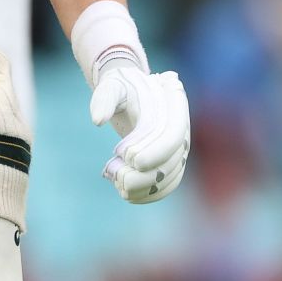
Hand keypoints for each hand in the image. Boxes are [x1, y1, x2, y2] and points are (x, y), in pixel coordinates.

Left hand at [89, 63, 189, 203]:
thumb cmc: (121, 88)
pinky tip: (126, 194)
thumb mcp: (112, 85)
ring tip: (115, 181)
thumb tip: (98, 120)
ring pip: (171, 175)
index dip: (153, 149)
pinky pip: (168, 184)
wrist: (130, 95)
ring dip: (144, 187)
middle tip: (114, 173)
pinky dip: (149, 194)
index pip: (174, 132)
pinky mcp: (173, 162)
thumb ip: (104, 98)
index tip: (122, 154)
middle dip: (145, 174)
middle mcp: (183, 126)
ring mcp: (181, 146)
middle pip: (174, 158)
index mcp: (174, 103)